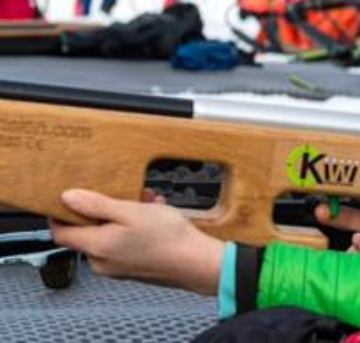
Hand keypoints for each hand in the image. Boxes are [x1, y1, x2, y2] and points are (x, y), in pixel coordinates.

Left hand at [49, 189, 222, 294]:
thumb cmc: (168, 238)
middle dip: (102, 210)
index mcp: (96, 247)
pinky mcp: (131, 268)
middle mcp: (101, 262)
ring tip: (146, 203)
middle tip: (122, 194)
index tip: (68, 198)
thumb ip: (97, 205)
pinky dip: (132, 229)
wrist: (196, 263)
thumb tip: (67, 198)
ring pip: (108, 236)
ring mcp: (116, 267)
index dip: (59, 214)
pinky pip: (122, 244)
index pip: (60, 233)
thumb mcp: (131, 212)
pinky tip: (153, 216)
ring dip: (122, 216)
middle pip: (86, 232)